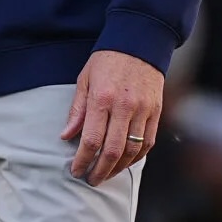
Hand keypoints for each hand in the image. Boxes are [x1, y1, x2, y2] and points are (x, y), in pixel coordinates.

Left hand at [61, 50, 162, 185]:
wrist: (140, 42)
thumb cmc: (107, 61)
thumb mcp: (85, 79)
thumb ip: (77, 110)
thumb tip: (66, 136)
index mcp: (102, 98)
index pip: (91, 139)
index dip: (82, 160)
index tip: (75, 170)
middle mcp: (124, 106)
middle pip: (113, 151)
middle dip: (99, 171)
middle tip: (90, 180)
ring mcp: (143, 110)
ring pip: (132, 151)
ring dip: (118, 168)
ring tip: (105, 174)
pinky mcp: (156, 111)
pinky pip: (148, 143)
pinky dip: (136, 157)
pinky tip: (125, 162)